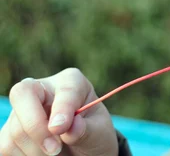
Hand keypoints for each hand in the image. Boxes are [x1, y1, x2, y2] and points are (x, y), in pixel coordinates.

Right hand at [0, 68, 117, 155]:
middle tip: (54, 150)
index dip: (62, 107)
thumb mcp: (99, 133)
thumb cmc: (94, 136)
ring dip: (35, 150)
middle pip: (23, 95)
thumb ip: (87, 129)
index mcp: (71, 82)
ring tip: (58, 153)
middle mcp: (43, 89)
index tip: (61, 128)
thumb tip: (72, 127)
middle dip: (35, 125)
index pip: (64, 88)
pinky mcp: (9, 131)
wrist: (83, 150)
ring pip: (15, 128)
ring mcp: (22, 109)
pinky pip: (6, 146)